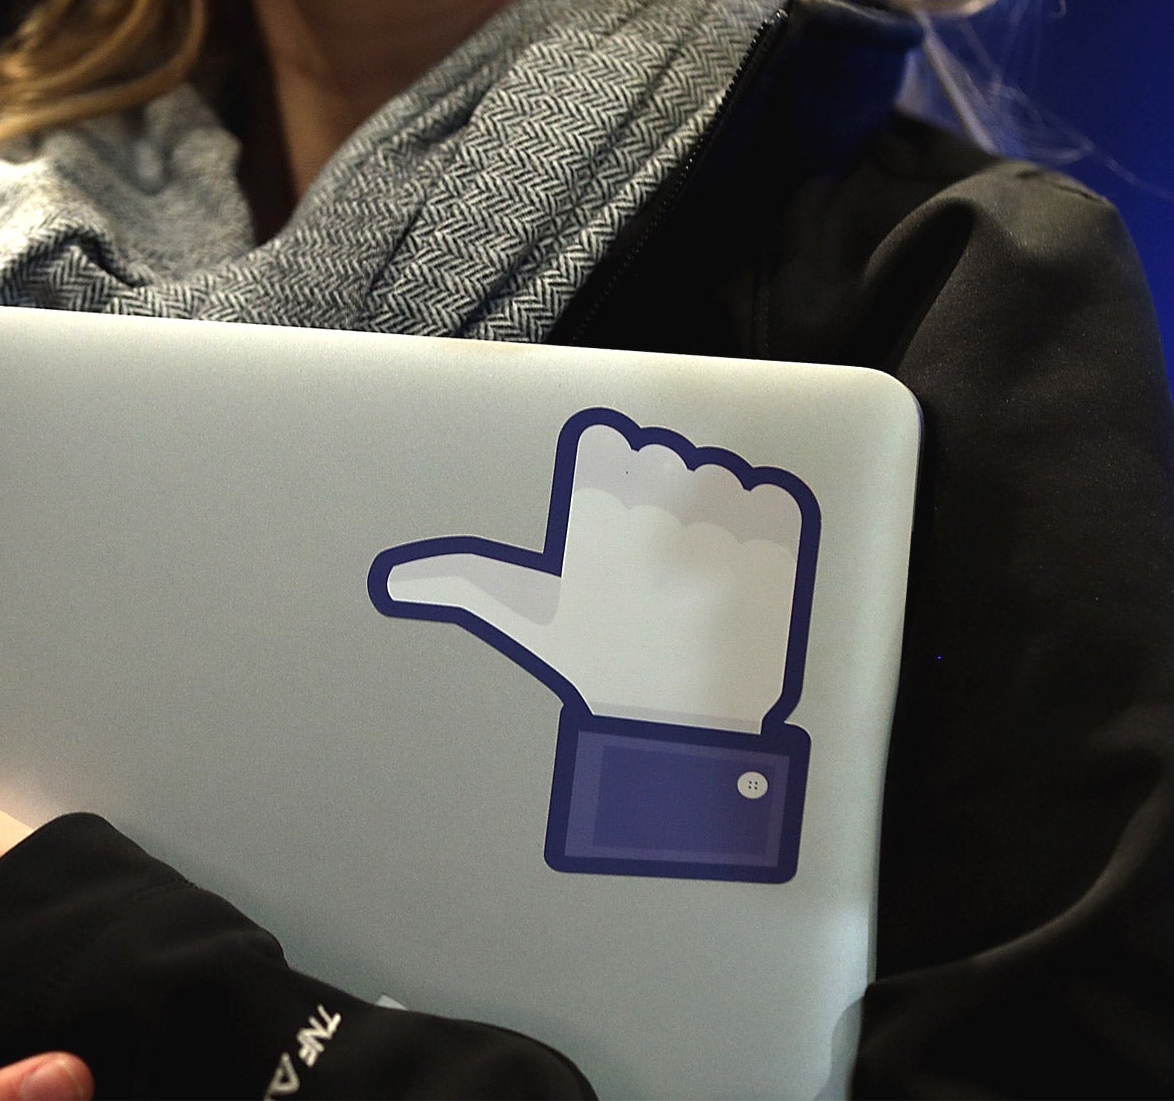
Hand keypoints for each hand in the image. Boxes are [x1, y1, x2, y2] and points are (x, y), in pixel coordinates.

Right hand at [373, 410, 811, 728]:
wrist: (686, 730)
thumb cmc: (597, 667)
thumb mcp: (521, 616)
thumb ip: (460, 578)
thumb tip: (392, 579)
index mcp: (589, 508)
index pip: (610, 442)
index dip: (615, 484)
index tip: (616, 531)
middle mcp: (655, 502)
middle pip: (668, 453)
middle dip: (665, 498)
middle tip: (656, 566)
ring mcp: (722, 519)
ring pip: (722, 472)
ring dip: (716, 516)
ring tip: (697, 577)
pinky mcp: (780, 539)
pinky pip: (777, 495)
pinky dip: (766, 527)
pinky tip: (741, 575)